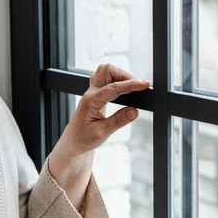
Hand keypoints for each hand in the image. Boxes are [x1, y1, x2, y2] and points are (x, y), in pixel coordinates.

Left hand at [47, 63, 150, 212]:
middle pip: (105, 69)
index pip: (112, 87)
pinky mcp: (95, 97)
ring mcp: (92, 94)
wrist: (71, 148)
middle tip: (138, 86)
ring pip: (105, 72)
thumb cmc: (83, 142)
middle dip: (122, 72)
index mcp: (90, 102)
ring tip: (135, 89)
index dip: (130, 84)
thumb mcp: (101, 136)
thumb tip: (135, 110)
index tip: (146, 85)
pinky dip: (118, 82)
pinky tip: (129, 93)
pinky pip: (107, 81)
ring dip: (120, 76)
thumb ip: (118, 121)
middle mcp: (90, 94)